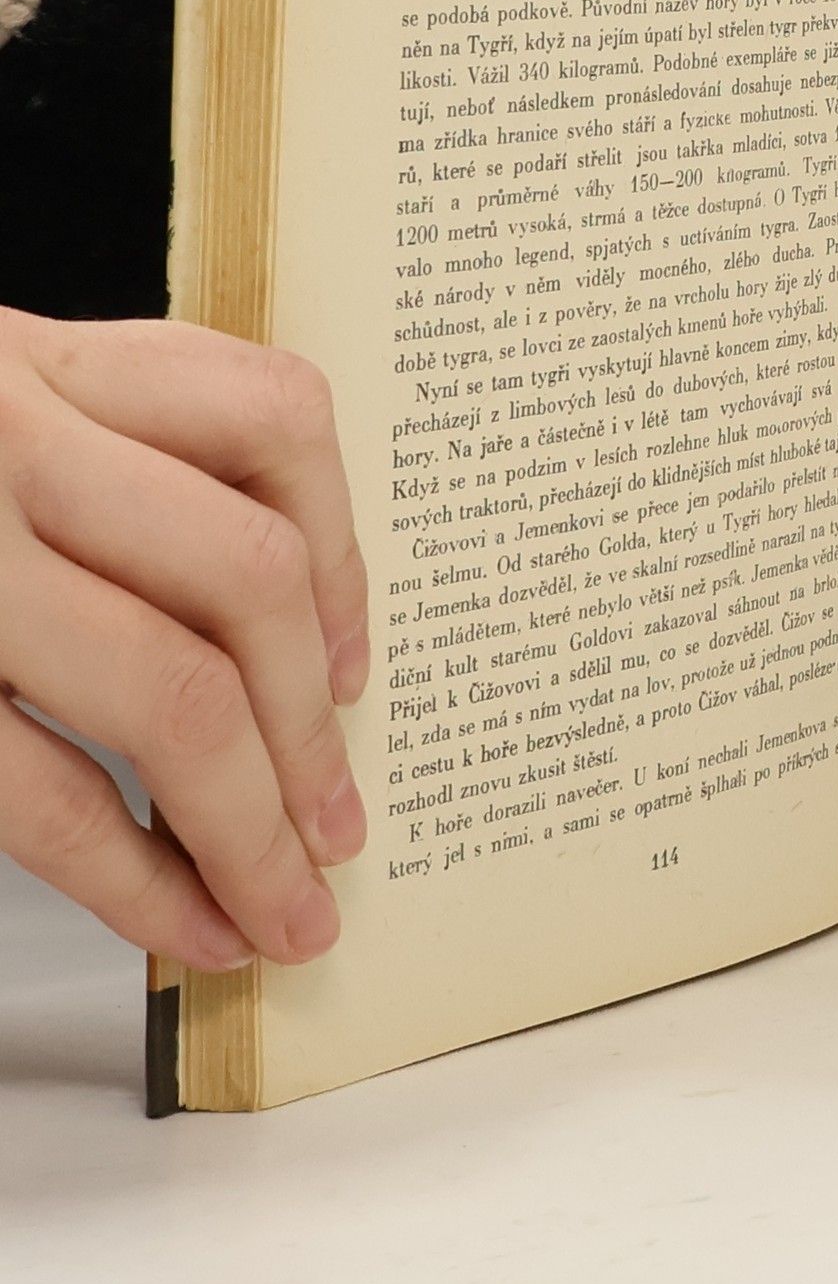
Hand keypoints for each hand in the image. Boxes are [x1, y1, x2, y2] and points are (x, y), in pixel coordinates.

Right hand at [0, 311, 368, 970]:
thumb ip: (106, 456)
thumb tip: (297, 628)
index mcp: (36, 359)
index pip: (273, 417)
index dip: (345, 557)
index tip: (354, 667)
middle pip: (244, 577)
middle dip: (314, 730)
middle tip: (343, 830)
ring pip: (167, 690)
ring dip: (251, 826)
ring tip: (287, 910)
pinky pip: (36, 793)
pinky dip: (134, 877)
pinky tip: (181, 924)